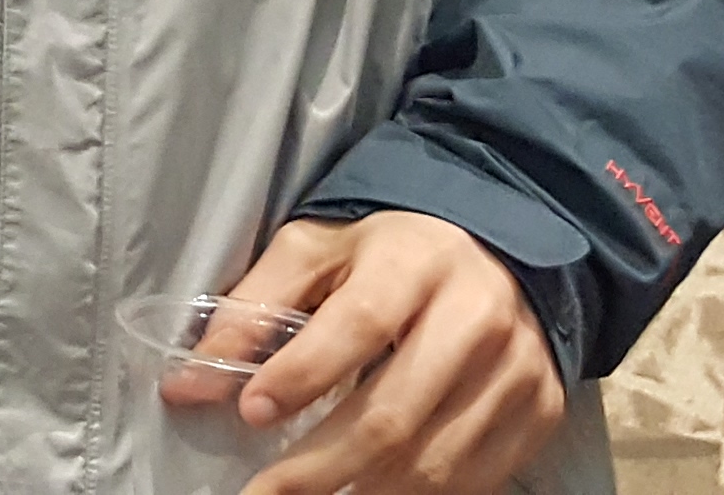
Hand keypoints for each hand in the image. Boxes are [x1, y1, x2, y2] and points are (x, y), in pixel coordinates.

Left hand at [184, 210, 565, 494]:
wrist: (503, 254)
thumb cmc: (391, 255)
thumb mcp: (317, 252)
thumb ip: (251, 310)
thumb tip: (185, 384)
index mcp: (414, 264)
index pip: (358, 325)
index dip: (302, 374)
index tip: (250, 412)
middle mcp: (475, 318)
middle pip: (394, 412)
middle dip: (320, 466)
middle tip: (263, 494)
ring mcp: (516, 372)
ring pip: (435, 461)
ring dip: (363, 494)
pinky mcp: (538, 413)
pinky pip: (475, 479)